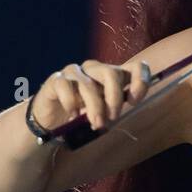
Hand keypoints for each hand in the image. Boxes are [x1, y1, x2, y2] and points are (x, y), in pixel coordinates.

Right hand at [29, 59, 152, 132]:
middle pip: (111, 73)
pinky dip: (71, 103)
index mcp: (112, 75)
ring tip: (95, 123)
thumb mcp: (105, 112)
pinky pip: (65, 87)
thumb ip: (116, 107)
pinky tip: (73, 114)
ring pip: (88, 84)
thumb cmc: (83, 114)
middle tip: (112, 117)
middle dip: (114, 98)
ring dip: (94, 106)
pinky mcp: (56, 80)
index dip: (139, 82)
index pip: (135, 67)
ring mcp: (74, 72)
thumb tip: (125, 109)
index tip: (133, 102)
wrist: (52, 119)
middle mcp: (95, 69)